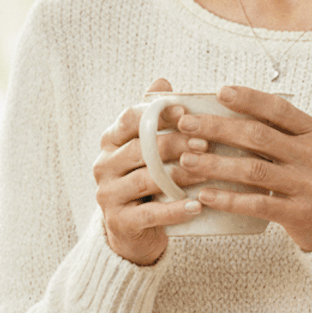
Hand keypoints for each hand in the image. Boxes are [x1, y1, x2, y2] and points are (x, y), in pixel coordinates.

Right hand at [93, 79, 204, 265]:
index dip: (156, 114)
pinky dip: (175, 209)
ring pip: (146, 179)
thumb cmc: (147, 181)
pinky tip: (198, 206)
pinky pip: (150, 214)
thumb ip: (154, 118)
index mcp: (110, 141)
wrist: (133, 231)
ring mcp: (108, 195)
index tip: (185, 112)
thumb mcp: (147, 149)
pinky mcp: (119, 222)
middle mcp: (104, 165)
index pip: (129, 119)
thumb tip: (163, 80)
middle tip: (204, 143)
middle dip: (174, 144)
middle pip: (140, 148)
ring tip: (207, 173)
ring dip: (179, 175)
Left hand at [177, 85, 311, 251]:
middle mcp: (310, 155)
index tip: (220, 92)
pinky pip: (258, 204)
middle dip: (218, 128)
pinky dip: (229, 199)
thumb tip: (229, 113)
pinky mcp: (298, 214)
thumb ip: (280, 131)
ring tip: (187, 160)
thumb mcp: (310, 147)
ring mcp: (305, 185)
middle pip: (258, 136)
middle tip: (187, 125)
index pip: (278, 108)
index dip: (249, 98)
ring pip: (253, 170)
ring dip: (216, 164)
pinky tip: (206, 196)